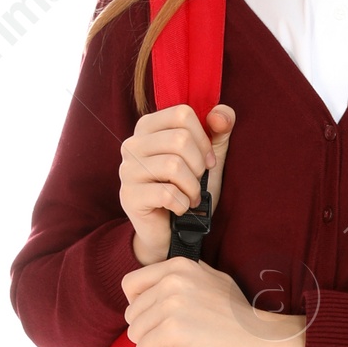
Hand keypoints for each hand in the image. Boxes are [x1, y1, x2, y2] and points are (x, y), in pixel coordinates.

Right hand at [120, 101, 235, 263]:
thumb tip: (220, 114)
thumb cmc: (187, 188)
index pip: (182, 114)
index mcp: (148, 127)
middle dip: (198, 166)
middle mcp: (132, 144)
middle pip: (179, 140)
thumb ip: (219, 131)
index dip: (203, 139)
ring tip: (191, 196)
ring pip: (174, 166)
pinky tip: (180, 208)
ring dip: (192, 187)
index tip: (206, 160)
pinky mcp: (129, 196)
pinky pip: (166, 193)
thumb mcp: (208, 157)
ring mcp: (127, 170)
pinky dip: (183, 204)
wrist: (171, 231)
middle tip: (198, 181)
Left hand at [122, 255, 307, 346]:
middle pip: (132, 313)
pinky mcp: (172, 330)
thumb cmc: (241, 318)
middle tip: (176, 340)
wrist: (263, 339)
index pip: (131, 284)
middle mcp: (172, 280)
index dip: (140, 307)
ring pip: (135, 333)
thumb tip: (156, 289)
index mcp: (179, 265)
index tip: (158, 320)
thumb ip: (183, 279)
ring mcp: (171, 304)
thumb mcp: (212, 281)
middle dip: (150, 331)